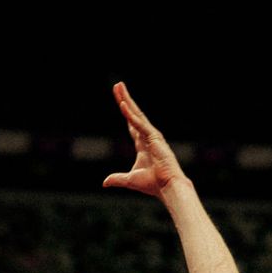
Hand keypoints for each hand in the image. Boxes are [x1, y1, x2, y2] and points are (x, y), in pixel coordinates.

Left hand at [102, 81, 189, 201]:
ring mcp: (151, 135)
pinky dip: (131, 114)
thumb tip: (104, 182)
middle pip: (133, 114)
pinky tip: (123, 105)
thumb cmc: (152, 184)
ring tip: (119, 87)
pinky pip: (139, 123)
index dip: (125, 112)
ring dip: (127, 100)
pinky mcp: (154, 137)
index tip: (120, 101)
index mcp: (142, 144)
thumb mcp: (130, 180)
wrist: (166, 187)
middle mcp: (147, 136)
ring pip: (136, 114)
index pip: (131, 124)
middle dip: (125, 99)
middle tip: (117, 85)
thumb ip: (117, 178)